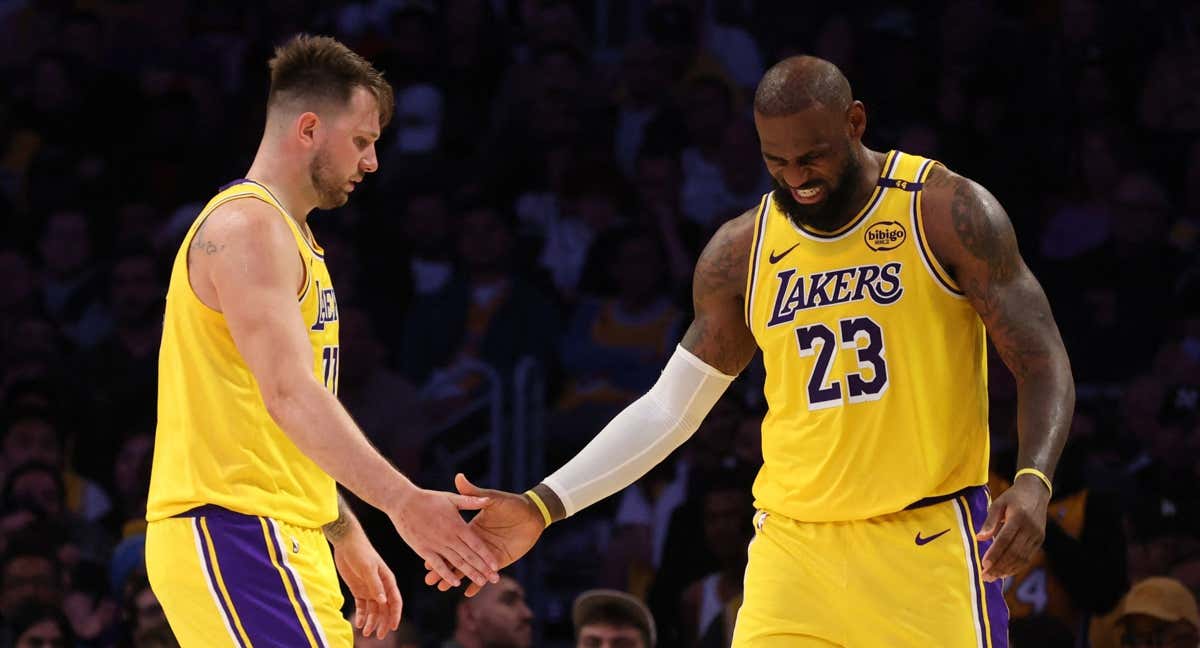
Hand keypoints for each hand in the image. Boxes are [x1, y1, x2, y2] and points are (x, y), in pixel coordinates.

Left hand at [332, 531, 401, 638]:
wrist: (346, 542)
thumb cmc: (360, 552)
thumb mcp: (367, 568)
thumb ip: (375, 585)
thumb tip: (383, 602)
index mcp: (388, 580)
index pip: (395, 601)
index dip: (395, 615)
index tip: (394, 627)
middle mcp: (381, 586)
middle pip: (385, 608)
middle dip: (383, 622)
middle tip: (379, 636)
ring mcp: (370, 588)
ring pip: (373, 609)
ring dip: (371, 621)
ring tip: (365, 632)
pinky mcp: (358, 589)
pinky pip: (362, 606)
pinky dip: (361, 615)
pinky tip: (358, 623)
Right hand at [389, 485, 499, 588]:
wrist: (403, 502)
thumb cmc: (428, 498)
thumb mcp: (451, 498)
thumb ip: (471, 500)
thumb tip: (487, 500)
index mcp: (457, 525)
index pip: (476, 544)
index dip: (486, 555)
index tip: (496, 565)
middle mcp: (448, 537)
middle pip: (469, 556)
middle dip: (483, 568)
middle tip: (495, 579)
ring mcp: (436, 545)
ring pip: (456, 563)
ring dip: (469, 574)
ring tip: (481, 582)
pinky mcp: (423, 550)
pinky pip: (437, 564)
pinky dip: (446, 574)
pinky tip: (455, 583)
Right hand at [423, 473, 545, 596]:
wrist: (533, 513)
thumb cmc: (511, 504)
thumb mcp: (492, 498)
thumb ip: (474, 492)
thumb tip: (459, 477)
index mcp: (470, 528)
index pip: (452, 542)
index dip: (441, 550)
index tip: (426, 558)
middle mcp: (475, 542)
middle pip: (456, 557)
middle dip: (442, 569)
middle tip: (428, 580)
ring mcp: (487, 552)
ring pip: (468, 568)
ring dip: (455, 578)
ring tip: (440, 588)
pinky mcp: (500, 559)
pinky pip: (487, 572)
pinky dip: (477, 583)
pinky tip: (467, 592)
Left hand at [977, 475, 1050, 581]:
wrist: (1036, 492)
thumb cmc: (1013, 497)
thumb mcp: (998, 503)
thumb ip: (989, 521)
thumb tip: (979, 538)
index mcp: (1018, 517)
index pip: (1005, 539)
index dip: (995, 553)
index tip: (984, 564)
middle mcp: (1030, 528)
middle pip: (1014, 552)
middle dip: (999, 566)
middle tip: (985, 576)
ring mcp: (1037, 535)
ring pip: (1022, 558)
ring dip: (1007, 570)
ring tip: (992, 577)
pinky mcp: (1040, 540)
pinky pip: (1028, 557)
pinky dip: (1016, 567)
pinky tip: (1005, 572)